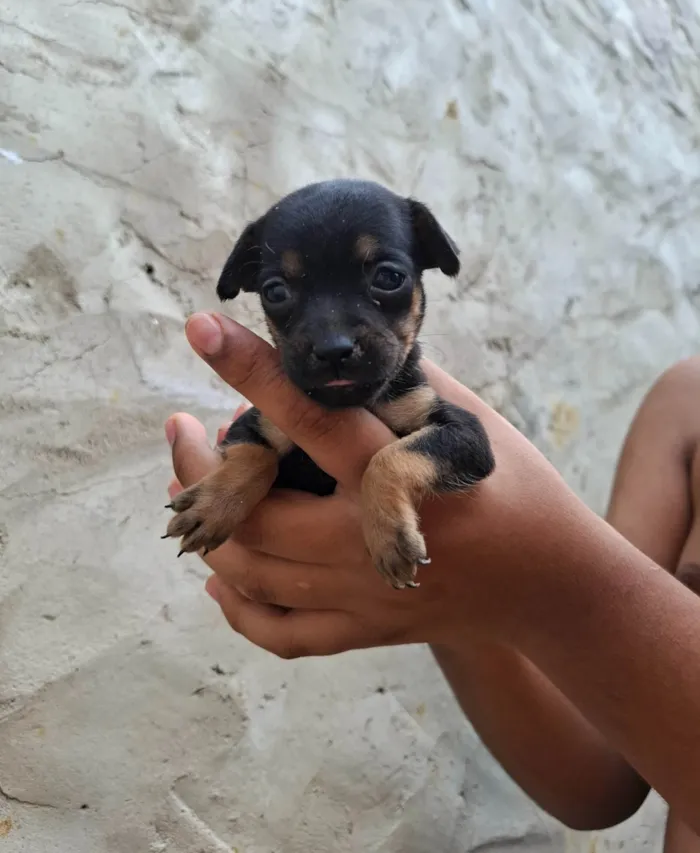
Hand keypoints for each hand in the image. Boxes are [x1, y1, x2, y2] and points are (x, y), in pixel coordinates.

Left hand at [165, 313, 579, 657]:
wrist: (549, 583)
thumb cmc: (513, 487)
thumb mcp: (469, 422)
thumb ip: (403, 388)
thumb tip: (337, 359)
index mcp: (402, 477)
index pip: (315, 419)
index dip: (254, 372)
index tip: (203, 330)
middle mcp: (372, 543)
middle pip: (257, 516)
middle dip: (201, 470)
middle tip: (179, 432)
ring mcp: (365, 596)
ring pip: (253, 575)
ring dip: (208, 532)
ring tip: (186, 492)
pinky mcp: (366, 630)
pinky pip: (281, 634)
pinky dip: (237, 608)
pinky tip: (221, 579)